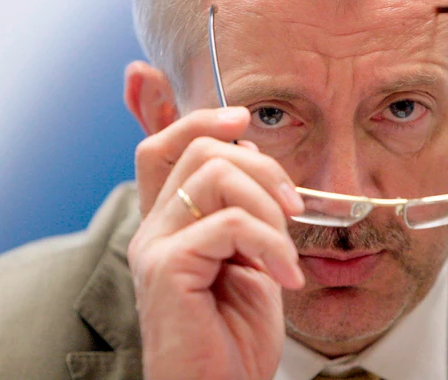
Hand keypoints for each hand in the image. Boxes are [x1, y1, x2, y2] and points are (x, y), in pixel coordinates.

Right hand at [127, 107, 304, 379]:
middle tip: (293, 206)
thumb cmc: (235, 334)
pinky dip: (272, 245)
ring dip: (269, 203)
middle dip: (261, 164)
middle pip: (198, 148)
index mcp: (170, 222)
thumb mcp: (248, 257)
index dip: (195, 118)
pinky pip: (231, 224)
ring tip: (287, 248)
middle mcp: (154, 228)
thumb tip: (253, 155)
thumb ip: (242, 209)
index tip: (239, 114)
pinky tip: (285, 277)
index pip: (161, 147)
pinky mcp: (167, 268)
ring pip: (214, 174)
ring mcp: (155, 246)